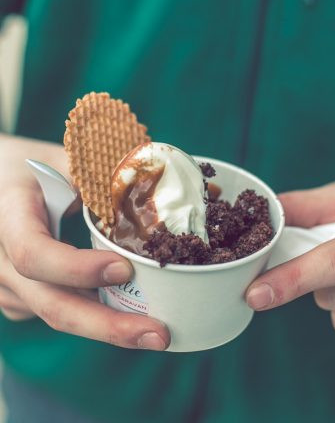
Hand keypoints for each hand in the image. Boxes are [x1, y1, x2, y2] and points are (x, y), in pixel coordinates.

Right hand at [0, 135, 168, 349]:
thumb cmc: (29, 169)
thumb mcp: (59, 161)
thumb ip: (98, 177)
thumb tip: (154, 193)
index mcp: (7, 215)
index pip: (34, 252)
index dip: (77, 268)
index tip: (124, 270)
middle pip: (51, 303)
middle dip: (107, 325)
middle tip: (157, 336)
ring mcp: (5, 284)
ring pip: (57, 314)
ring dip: (108, 326)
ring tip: (154, 331)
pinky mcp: (18, 296)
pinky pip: (57, 310)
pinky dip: (94, 314)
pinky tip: (127, 313)